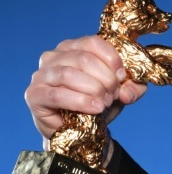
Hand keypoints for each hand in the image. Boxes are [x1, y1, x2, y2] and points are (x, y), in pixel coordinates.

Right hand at [24, 35, 147, 139]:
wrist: (79, 130)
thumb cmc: (97, 104)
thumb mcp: (122, 93)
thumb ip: (133, 87)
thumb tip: (127, 91)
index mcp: (73, 48)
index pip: (93, 42)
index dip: (113, 60)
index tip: (122, 77)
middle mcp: (54, 56)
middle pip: (84, 59)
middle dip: (106, 79)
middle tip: (114, 94)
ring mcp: (41, 74)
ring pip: (69, 74)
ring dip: (94, 90)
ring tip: (105, 103)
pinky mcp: (35, 95)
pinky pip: (57, 95)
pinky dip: (81, 102)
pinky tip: (96, 109)